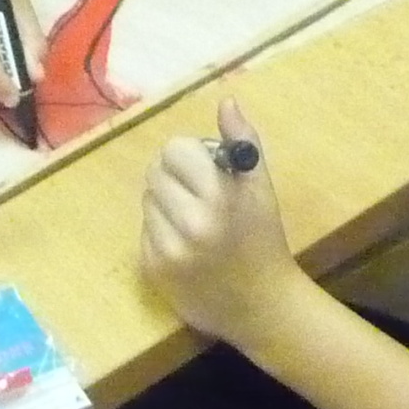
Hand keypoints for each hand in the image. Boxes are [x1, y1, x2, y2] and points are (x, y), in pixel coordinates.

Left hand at [141, 99, 298, 347]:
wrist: (262, 308)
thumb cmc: (264, 241)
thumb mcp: (262, 188)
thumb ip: (243, 142)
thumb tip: (226, 100)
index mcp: (218, 197)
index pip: (174, 150)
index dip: (189, 157)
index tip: (206, 171)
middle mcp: (190, 223)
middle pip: (155, 172)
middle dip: (175, 179)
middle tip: (199, 197)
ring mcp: (169, 250)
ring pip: (147, 200)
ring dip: (165, 205)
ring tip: (194, 223)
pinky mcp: (153, 271)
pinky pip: (144, 231)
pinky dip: (160, 233)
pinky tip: (186, 246)